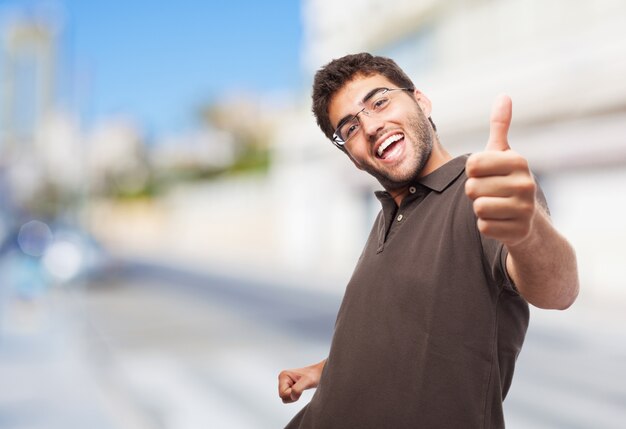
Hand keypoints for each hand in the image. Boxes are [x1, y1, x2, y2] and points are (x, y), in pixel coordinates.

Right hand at [278, 359, 325, 402]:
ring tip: (302, 388)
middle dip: (293, 396)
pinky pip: (289, 398)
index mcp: (283, 375)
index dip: (292, 394)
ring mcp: (285, 383)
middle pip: (282, 397)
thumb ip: (297, 389)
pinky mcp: (289, 387)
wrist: (320, 373)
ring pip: (285, 398)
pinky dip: (296, 397)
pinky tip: (301, 390)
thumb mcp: (307, 381)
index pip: (282, 394)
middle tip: (302, 388)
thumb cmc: (315, 375)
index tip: (301, 387)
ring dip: (294, 397)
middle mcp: (283, 379)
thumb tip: (292, 396)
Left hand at [465, 95, 536, 246]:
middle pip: (471, 187)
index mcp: (519, 161)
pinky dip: (487, 225)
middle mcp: (526, 184)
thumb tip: (504, 96)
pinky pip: (483, 226)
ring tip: (496, 206)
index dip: (472, 171)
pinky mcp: (518, 231)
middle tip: (491, 193)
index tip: (485, 174)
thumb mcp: (504, 154)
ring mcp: (524, 209)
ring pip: (477, 207)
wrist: (528, 221)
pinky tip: (500, 221)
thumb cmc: (508, 181)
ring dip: (480, 209)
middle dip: (475, 192)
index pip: (472, 164)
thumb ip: (500, 127)